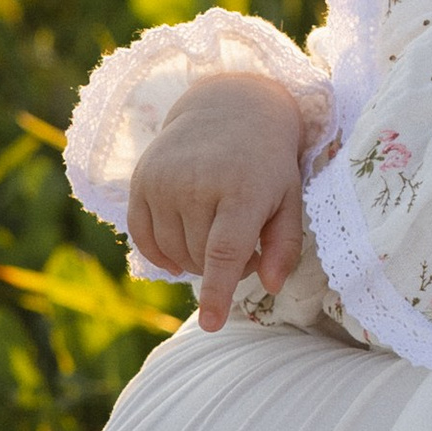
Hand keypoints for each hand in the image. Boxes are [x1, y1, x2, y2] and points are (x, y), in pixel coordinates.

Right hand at [125, 73, 308, 327]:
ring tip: (217, 231)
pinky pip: (143, 238)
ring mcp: (164, 181)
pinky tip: (182, 241)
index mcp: (241, 189)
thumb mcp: (290, 197)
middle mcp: (197, 184)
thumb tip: (271, 286)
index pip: (224, 252)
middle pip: (199, 259)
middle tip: (242, 241)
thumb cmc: (267, 161)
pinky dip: (161, 251)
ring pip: (172, 253)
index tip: (212, 324)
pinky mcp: (141, 180)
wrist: (228, 106)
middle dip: (221, 266)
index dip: (218, 292)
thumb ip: (284, 244)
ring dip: (193, 258)